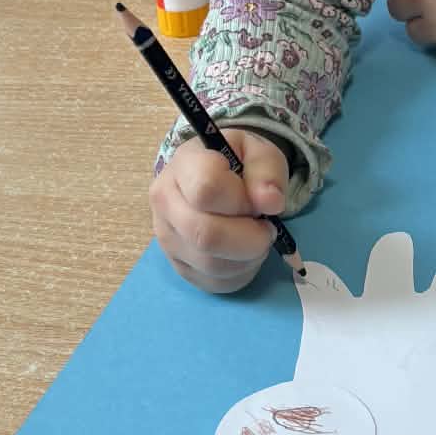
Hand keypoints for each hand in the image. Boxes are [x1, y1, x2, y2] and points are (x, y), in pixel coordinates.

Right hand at [152, 129, 290, 293]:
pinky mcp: (177, 266)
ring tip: (255, 238)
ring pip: (210, 264)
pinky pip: (212, 282)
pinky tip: (243, 254)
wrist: (215, 177)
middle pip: (205, 235)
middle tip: (266, 228)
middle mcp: (165, 203)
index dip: (242, 201)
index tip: (259, 200)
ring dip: (248, 258)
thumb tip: (270, 203)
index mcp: (183, 165)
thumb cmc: (237, 163)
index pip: (207, 189)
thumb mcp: (259, 152)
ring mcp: (167, 238)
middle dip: (251, 238)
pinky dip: (239, 274)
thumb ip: (267, 170)